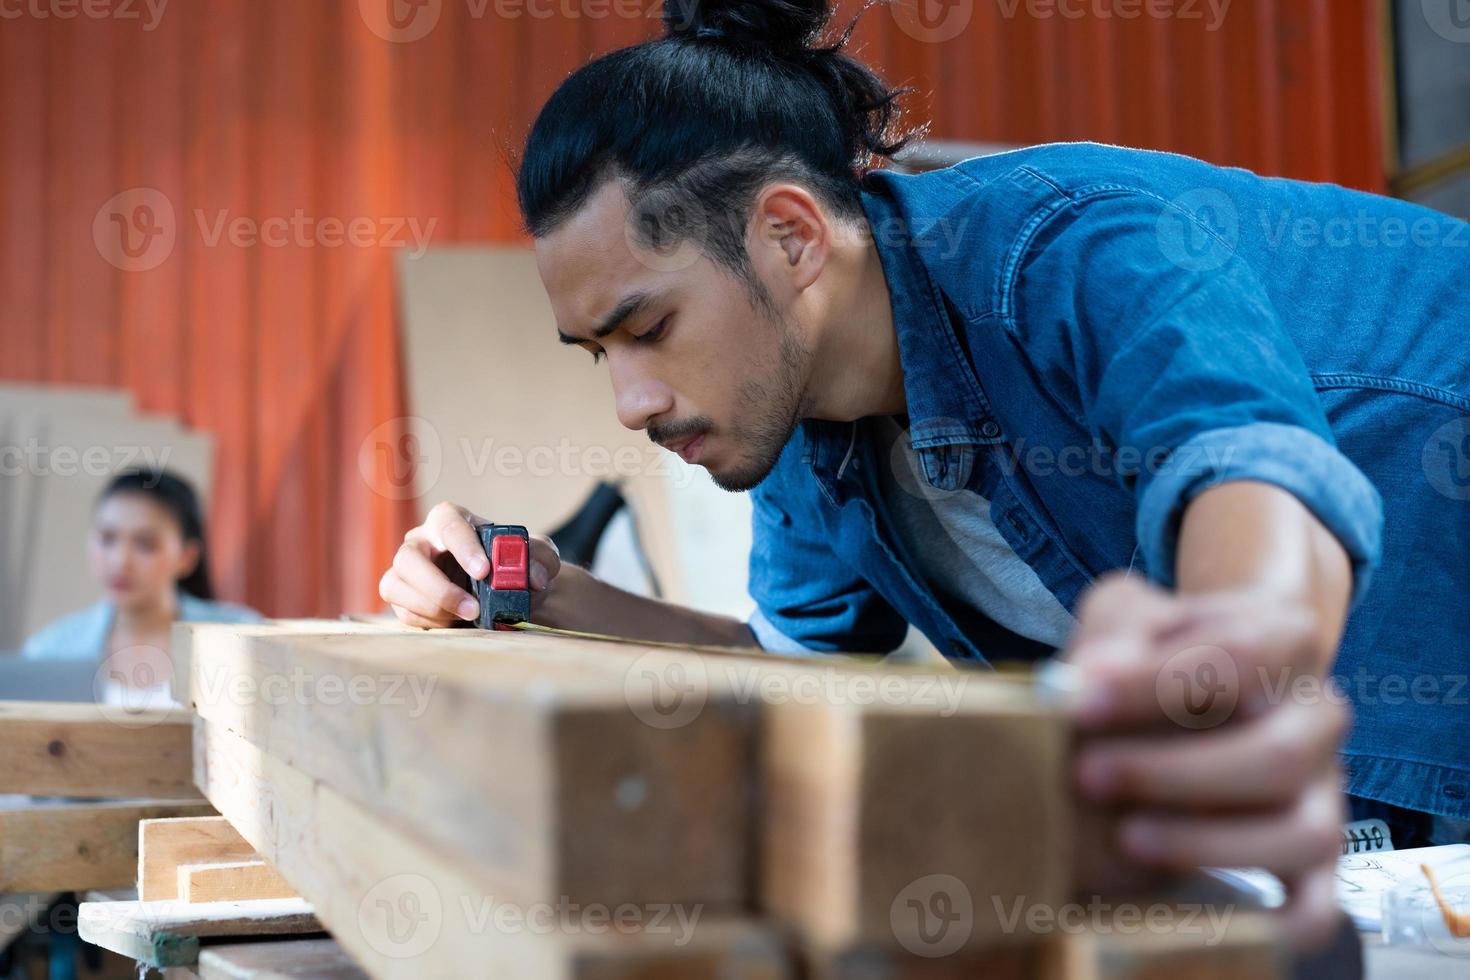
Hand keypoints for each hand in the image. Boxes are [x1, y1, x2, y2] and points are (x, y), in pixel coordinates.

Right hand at [378, 501, 561, 627]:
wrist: (505, 590)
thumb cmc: (515, 564)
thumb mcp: (538, 556)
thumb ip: (542, 559)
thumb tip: (534, 577)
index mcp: (450, 520)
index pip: (448, 524)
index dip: (463, 547)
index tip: (484, 571)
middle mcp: (421, 541)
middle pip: (408, 557)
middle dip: (439, 587)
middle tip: (474, 607)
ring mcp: (406, 570)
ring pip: (395, 585)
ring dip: (432, 607)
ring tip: (469, 616)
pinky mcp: (403, 598)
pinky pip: (403, 612)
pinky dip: (429, 621)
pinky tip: (456, 622)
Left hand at [1066, 574, 1349, 949]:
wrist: (1191, 690)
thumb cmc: (1151, 651)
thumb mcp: (1127, 616)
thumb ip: (1116, 630)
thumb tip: (1092, 676)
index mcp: (1288, 639)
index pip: (1238, 655)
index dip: (1156, 681)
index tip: (1080, 698)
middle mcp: (1320, 716)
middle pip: (1279, 754)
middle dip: (1175, 772)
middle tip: (1087, 774)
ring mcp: (1324, 794)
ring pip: (1305, 835)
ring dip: (1212, 845)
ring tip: (1127, 839)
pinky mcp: (1315, 864)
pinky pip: (1318, 910)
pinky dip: (1273, 924)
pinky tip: (1200, 917)